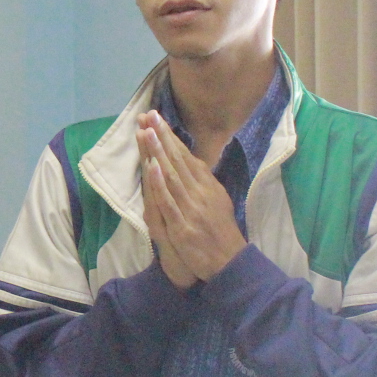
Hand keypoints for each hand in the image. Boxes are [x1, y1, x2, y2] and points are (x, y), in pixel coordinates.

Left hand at [138, 111, 247, 280]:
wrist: (230, 262)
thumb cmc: (220, 232)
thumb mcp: (217, 201)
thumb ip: (202, 182)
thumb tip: (189, 161)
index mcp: (208, 186)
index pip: (186, 156)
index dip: (171, 137)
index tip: (157, 118)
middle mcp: (200, 193)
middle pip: (178, 160)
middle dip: (162, 136)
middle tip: (149, 114)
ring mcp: (191, 209)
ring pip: (171, 175)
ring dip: (158, 152)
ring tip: (147, 131)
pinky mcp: (182, 226)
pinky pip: (169, 202)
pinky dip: (160, 184)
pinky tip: (152, 166)